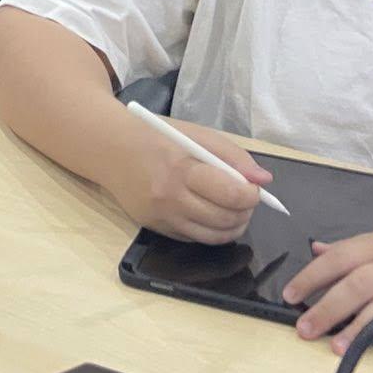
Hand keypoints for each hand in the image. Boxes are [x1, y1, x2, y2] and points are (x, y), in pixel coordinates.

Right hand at [107, 119, 271, 244]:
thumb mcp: (196, 134)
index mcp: (181, 169)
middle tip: (246, 200)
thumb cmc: (156, 136)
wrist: (109, 148)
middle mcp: (170, 198)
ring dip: (232, 226)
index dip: (251, 195)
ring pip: (213, 237)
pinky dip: (209, 230)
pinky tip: (208, 212)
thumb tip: (263, 181)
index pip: (230, 195)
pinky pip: (194, 238)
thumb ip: (233, 156)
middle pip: (225, 220)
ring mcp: (162, 217)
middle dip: (245, 212)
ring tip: (233, 209)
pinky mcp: (155, 229)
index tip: (253, 188)